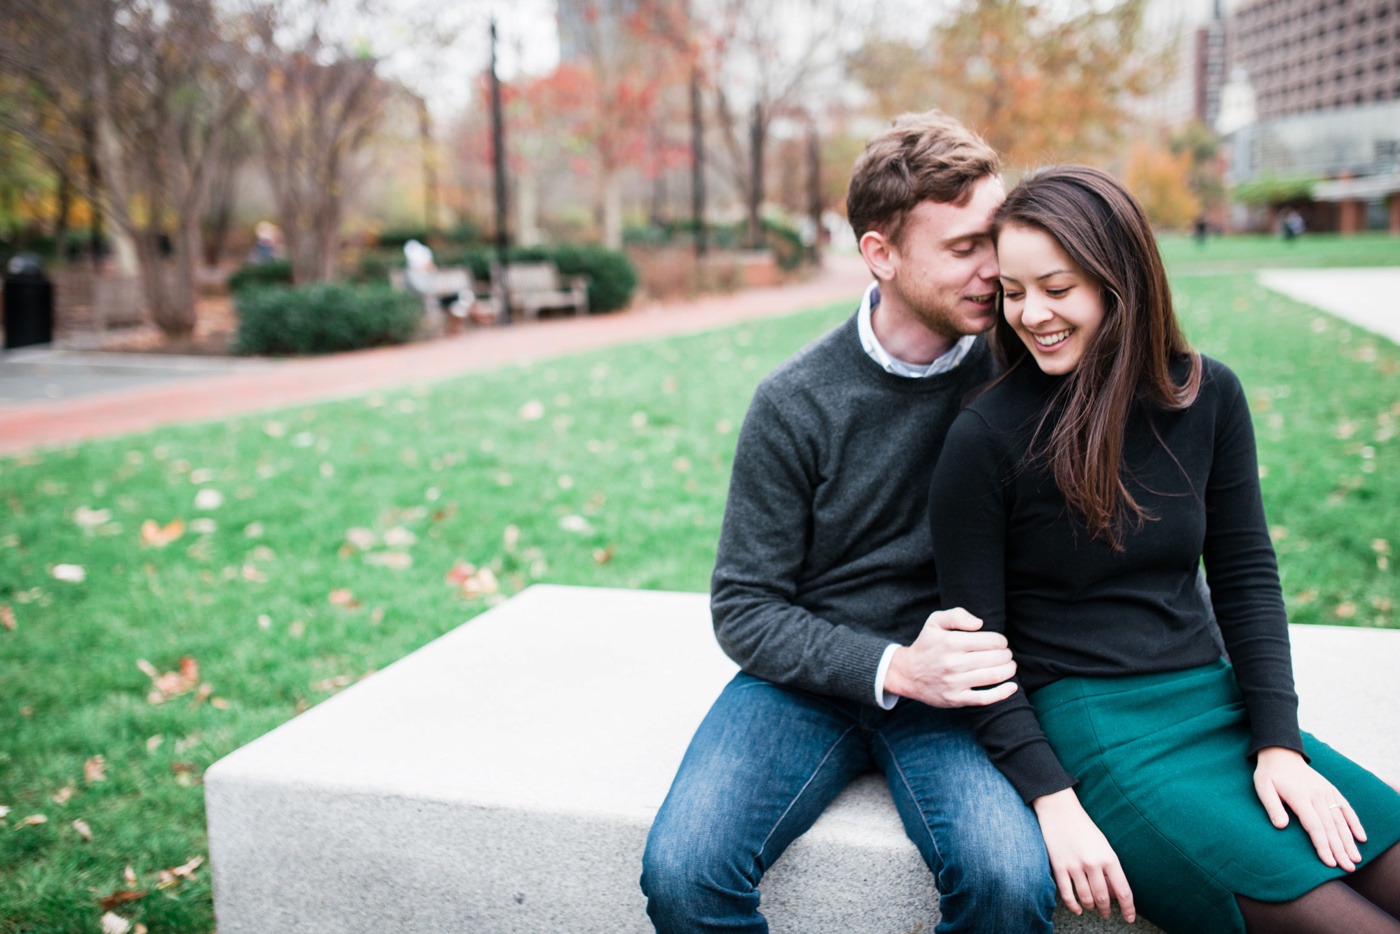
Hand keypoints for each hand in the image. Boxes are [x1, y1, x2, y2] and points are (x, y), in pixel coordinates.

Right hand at [883, 608, 1016, 707]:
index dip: (1001, 641)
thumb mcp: (935, 621)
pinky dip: (1002, 693)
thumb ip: (957, 615)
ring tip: (1009, 666)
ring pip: (994, 676)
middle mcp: (953, 663)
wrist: (907, 673)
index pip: (991, 641)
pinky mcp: (956, 699)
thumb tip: (980, 623)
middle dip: (1006, 655)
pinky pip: (985, 698)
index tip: (1000, 642)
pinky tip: (1012, 687)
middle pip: (996, 658)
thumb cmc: (926, 645)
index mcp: (950, 642)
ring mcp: (955, 683)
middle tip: (1006, 654)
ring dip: (1008, 670)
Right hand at [1033, 788, 1135, 922]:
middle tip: (1106, 915)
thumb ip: (1108, 869)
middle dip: (1106, 911)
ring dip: (1090, 908)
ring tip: (1092, 909)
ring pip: (1086, 898)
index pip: (1123, 891)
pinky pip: (1067, 894)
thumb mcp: (1103, 845)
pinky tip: (1077, 909)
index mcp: (1108, 857)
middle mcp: (1093, 864)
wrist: (1059, 809)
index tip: (1129, 918)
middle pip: (1103, 898)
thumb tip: (1112, 893)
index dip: (1128, 908)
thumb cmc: (1083, 827)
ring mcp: (1075, 866)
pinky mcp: (1058, 866)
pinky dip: (1073, 906)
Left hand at [1254, 746, 1366, 870]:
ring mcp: (1326, 792)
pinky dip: (1354, 822)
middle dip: (1340, 849)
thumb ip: (1272, 807)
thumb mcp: (1263, 788)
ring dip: (1349, 840)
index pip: (1315, 826)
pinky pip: (1346, 807)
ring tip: (1356, 859)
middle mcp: (1317, 795)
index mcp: (1300, 797)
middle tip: (1348, 869)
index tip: (1330, 862)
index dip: (1322, 845)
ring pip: (1340, 820)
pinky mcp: (1331, 790)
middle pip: (1331, 827)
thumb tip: (1281, 826)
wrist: (1280, 753)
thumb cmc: (1269, 774)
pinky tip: (1361, 837)